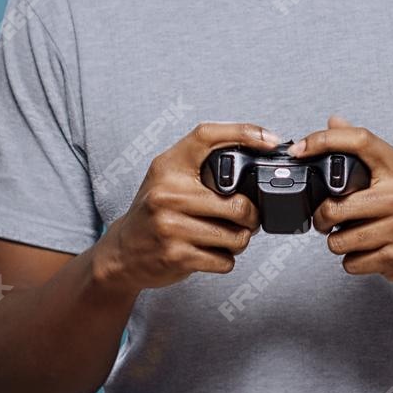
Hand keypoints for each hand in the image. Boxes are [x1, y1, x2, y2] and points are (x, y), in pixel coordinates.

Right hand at [93, 122, 269, 295]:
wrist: (122, 252)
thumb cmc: (154, 211)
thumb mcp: (168, 176)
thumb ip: (202, 164)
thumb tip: (254, 157)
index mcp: (167, 166)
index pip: (206, 135)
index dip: (243, 132)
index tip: (270, 140)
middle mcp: (167, 193)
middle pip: (238, 204)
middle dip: (251, 216)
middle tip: (247, 218)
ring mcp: (171, 226)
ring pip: (236, 236)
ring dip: (239, 240)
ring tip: (227, 236)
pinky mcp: (177, 256)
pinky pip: (224, 260)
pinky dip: (225, 259)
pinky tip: (211, 252)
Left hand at [291, 114, 392, 290]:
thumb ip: (364, 149)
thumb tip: (334, 121)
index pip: (361, 140)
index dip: (324, 140)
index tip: (300, 149)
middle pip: (337, 204)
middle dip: (322, 217)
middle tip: (326, 219)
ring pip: (340, 239)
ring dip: (337, 242)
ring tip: (351, 237)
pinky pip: (353, 261)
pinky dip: (352, 260)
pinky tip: (367, 252)